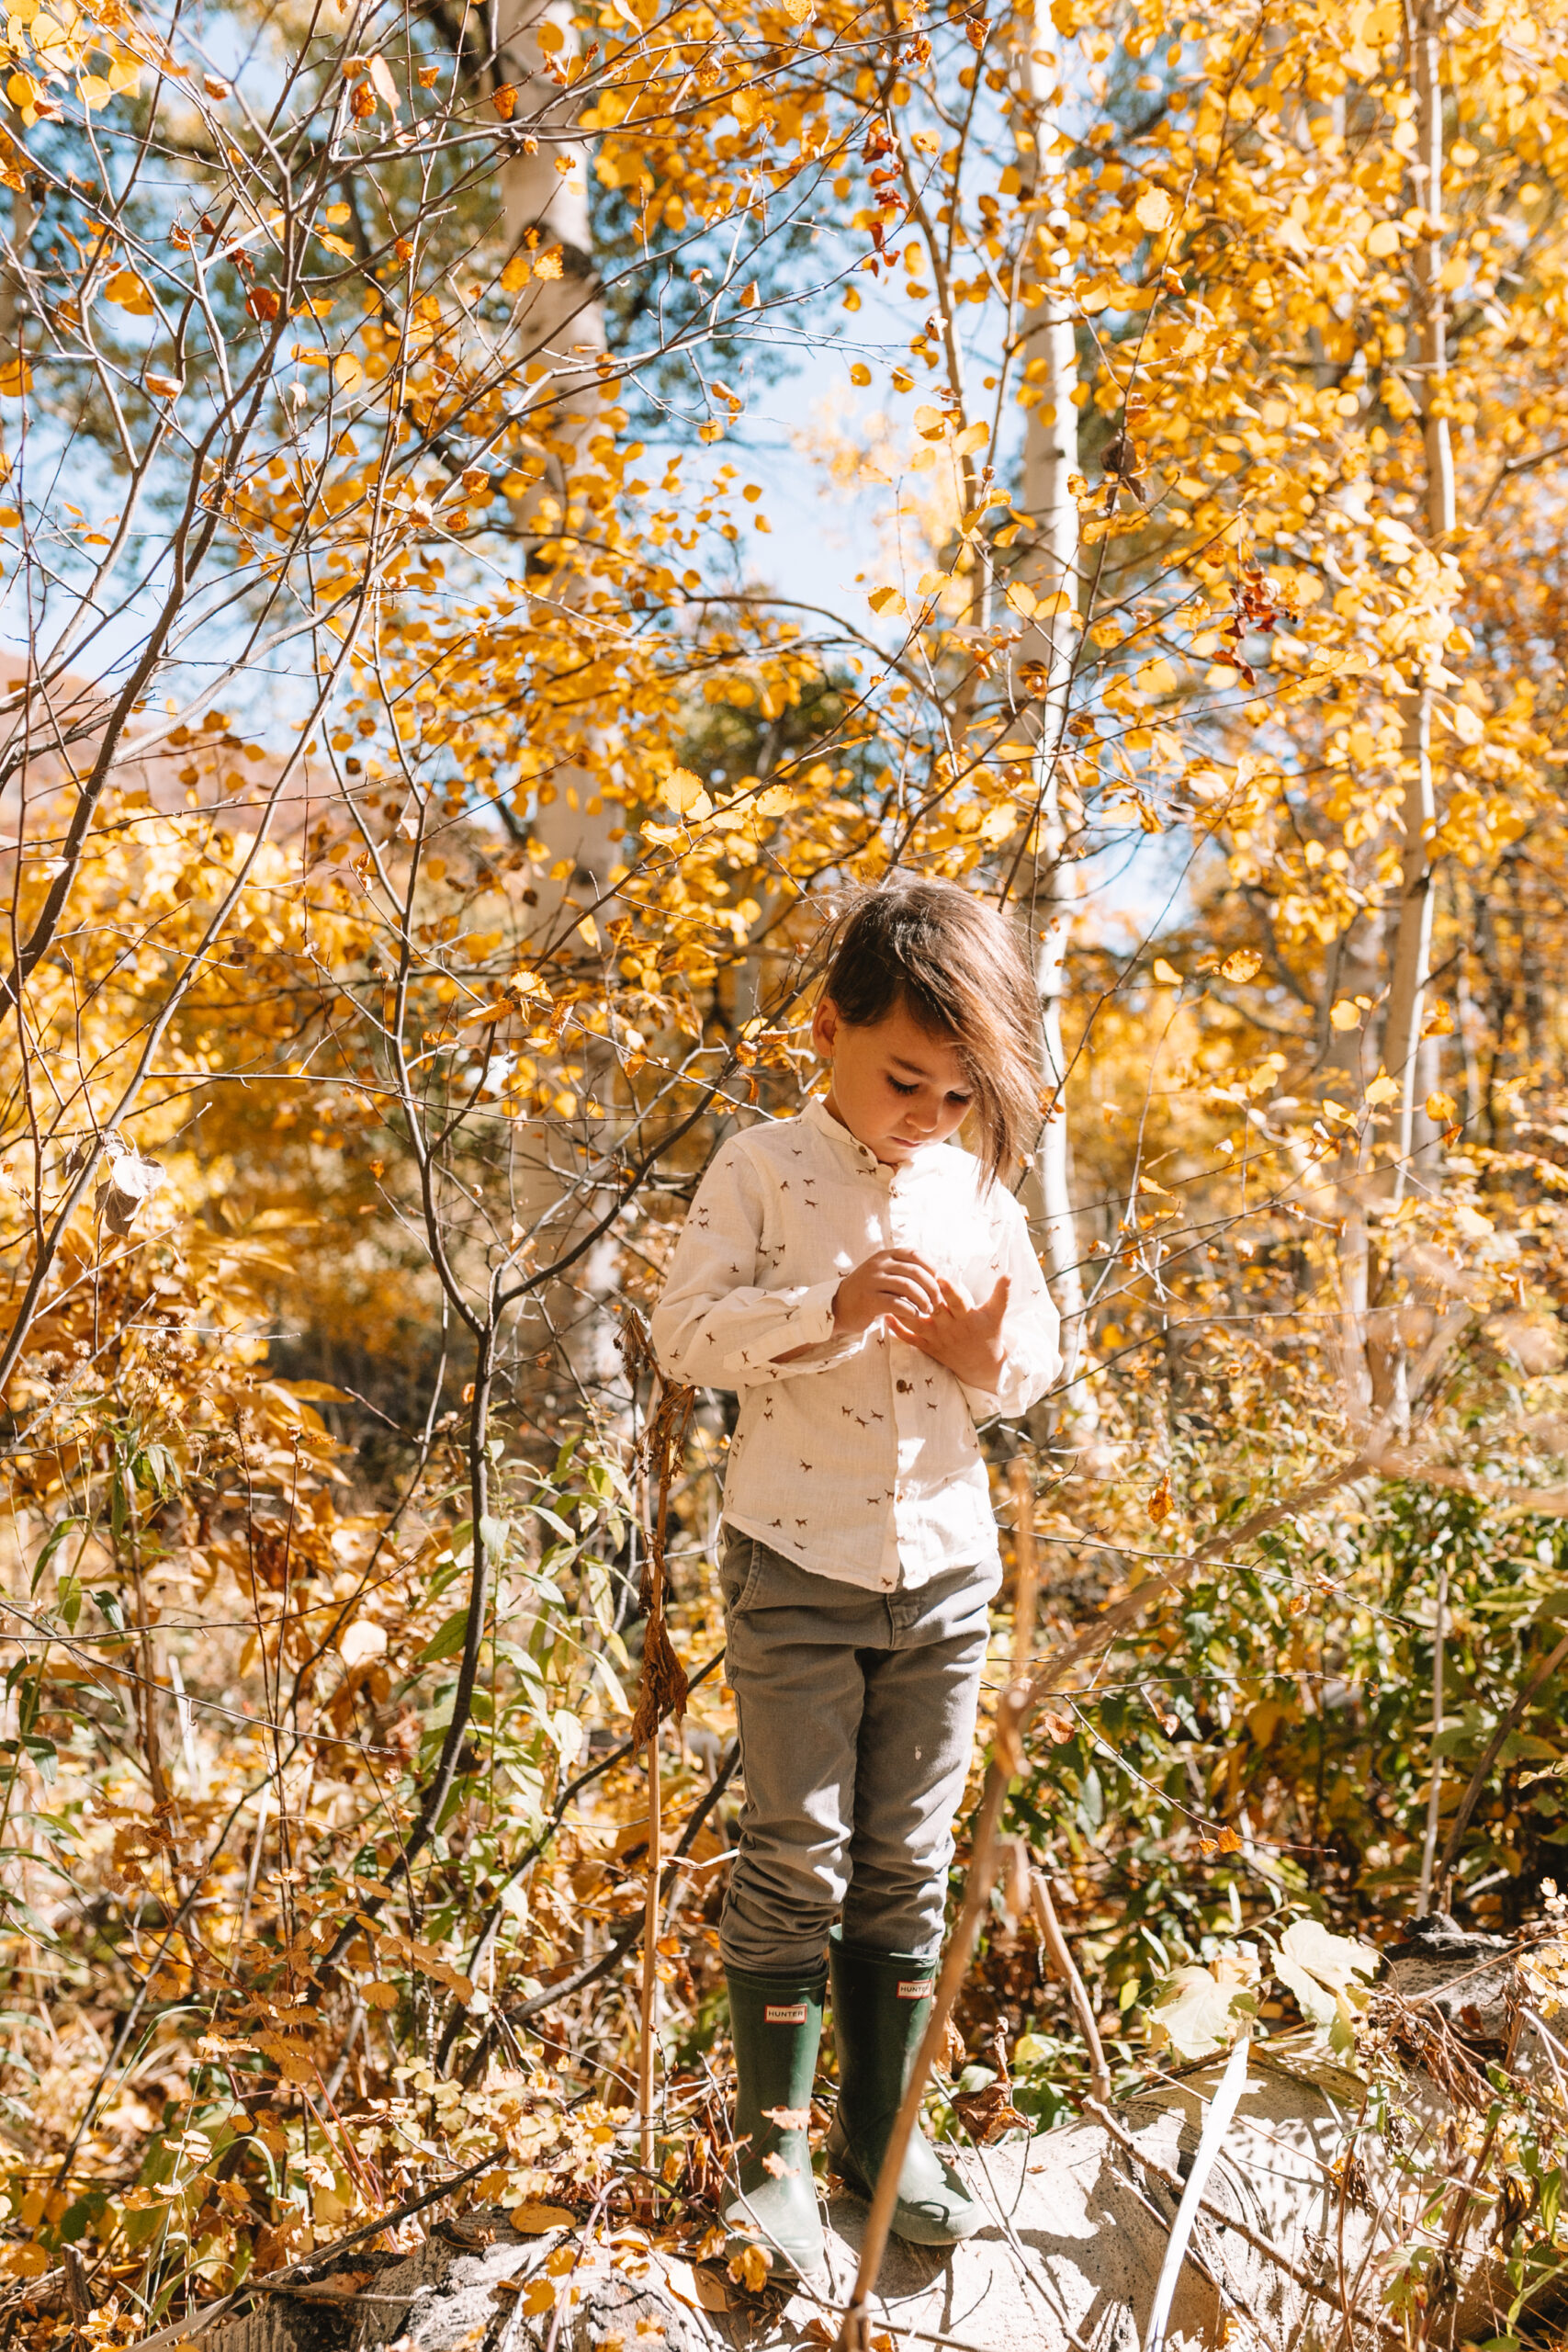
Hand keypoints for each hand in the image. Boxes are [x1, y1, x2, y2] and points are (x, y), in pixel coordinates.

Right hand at [831, 1248, 944, 1337]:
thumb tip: (935, 1274)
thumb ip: (903, 1270)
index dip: (930, 1267)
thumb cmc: (869, 1291)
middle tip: (937, 1301)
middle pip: (914, 1271)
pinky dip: (910, 1310)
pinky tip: (915, 1315)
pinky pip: (896, 1303)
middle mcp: (878, 1265)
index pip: (914, 1254)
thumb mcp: (884, 1273)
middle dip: (931, 1287)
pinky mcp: (869, 1300)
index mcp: (884, 1256)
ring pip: (907, 1286)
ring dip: (923, 1300)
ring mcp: (872, 1281)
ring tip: (928, 1309)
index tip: (936, 1281)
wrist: (839, 1306)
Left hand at [888, 1274, 1010, 1391]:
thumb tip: (1009, 1273)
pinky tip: (885, 1317)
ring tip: (891, 1296)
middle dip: (922, 1297)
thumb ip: (1001, 1294)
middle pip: (934, 1310)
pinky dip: (897, 1330)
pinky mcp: (929, 1347)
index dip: (949, 1290)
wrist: (983, 1365)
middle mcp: (951, 1328)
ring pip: (917, 1324)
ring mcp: (938, 1339)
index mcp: (967, 1317)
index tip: (940, 1277)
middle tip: (909, 1281)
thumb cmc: (990, 1334)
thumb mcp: (997, 1315)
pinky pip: (910, 1339)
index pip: (957, 1301)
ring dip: (903, 1312)